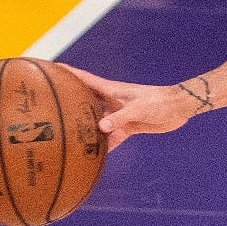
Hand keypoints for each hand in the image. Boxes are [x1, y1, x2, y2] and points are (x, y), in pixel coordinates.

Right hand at [61, 65, 193, 149]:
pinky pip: (110, 137)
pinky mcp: (127, 127)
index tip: (48, 69)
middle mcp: (111, 101)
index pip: (84, 79)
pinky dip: (103, 145)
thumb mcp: (138, 109)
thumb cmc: (159, 102)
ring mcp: (118, 114)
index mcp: (110, 90)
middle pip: (85, 101)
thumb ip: (119, 118)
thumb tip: (100, 128)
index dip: (66, 73)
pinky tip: (92, 156)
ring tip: (64, 137)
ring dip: (84, 128)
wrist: (179, 109)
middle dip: (68, 103)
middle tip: (47, 109)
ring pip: (95, 122)